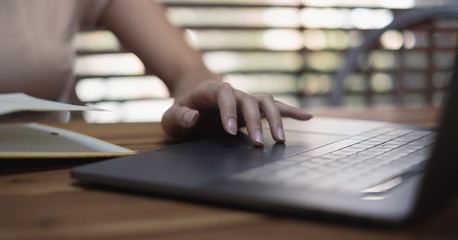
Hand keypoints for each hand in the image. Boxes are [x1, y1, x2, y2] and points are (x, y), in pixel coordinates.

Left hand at [161, 80, 311, 145]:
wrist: (193, 101)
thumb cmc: (182, 111)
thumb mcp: (171, 117)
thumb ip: (178, 117)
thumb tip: (193, 117)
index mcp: (210, 90)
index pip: (224, 95)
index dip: (229, 111)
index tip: (231, 131)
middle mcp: (232, 92)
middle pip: (249, 100)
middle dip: (256, 121)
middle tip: (258, 144)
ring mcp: (244, 100)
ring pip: (265, 102)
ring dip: (275, 118)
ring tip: (281, 139)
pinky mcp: (253, 109)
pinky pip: (275, 106)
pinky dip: (291, 111)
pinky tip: (307, 117)